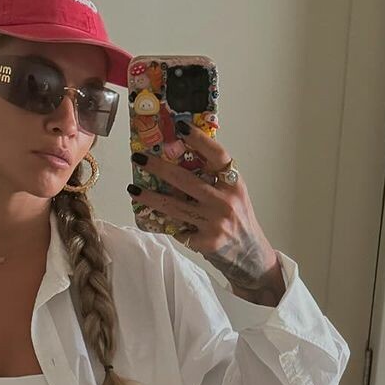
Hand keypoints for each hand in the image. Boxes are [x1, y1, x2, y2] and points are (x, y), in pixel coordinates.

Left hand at [128, 120, 285, 305]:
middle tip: (140, 158)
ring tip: (133, 190)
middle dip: (158, 167)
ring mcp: (215, 222)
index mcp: (234, 184)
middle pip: (186, 179)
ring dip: (150, 197)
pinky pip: (179, 229)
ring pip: (174, 206)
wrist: (252, 256)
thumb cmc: (238, 221)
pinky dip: (167, 224)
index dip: (199, 140)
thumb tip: (181, 157)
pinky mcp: (206, 241)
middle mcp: (226, 201)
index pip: (217, 155)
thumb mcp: (234, 195)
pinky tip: (154, 219)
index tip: (179, 127)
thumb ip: (215, 180)